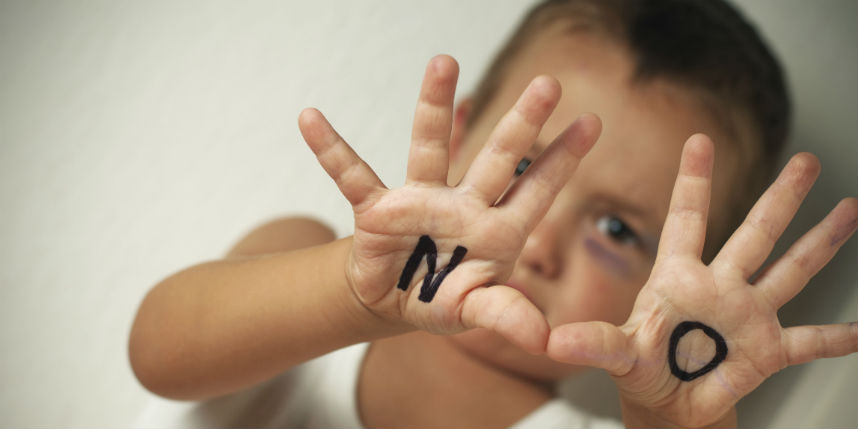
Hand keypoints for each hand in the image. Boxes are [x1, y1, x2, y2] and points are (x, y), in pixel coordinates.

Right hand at [298, 55, 601, 352]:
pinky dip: (332, 150)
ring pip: (431, 147)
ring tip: (445, 61)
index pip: (536, 190)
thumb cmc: (442, 300)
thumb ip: (506, 316)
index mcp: (496, 231)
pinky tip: (311, 120)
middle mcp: (464, 205)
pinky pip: (352, 175)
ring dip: (436, 107)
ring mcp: (421, 201)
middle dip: (521, 123)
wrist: (393, 302)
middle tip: (549, 83)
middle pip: (496, 158)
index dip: (562, 159)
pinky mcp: (378, 209)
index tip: (593, 121)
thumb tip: (544, 339)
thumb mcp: (474, 312)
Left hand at [547, 135, 857, 426]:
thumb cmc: (642, 369)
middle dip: (780, 198)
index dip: (693, 181)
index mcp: (678, 279)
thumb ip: (593, 344)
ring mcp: (747, 315)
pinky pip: (808, 340)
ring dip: (820, 241)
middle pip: (754, 233)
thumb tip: (553, 343)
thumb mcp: (617, 353)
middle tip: (806, 160)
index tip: (698, 140)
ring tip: (848, 208)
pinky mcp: (767, 349)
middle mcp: (719, 287)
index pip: (687, 219)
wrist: (669, 406)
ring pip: (790, 269)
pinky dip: (835, 338)